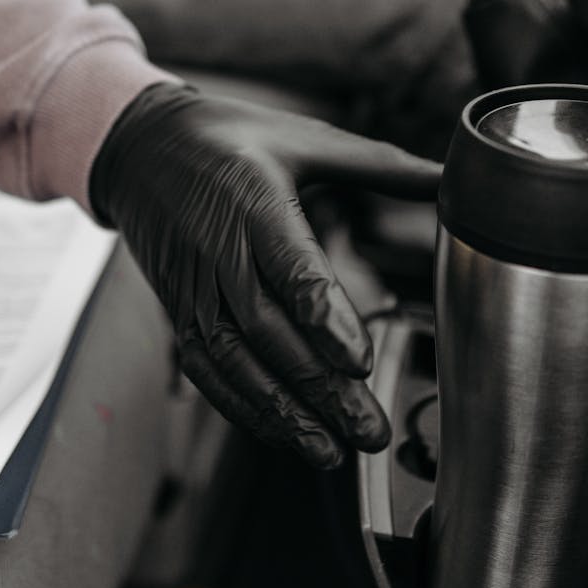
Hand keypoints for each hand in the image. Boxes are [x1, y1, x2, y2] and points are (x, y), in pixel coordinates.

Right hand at [90, 84, 441, 467]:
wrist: (139, 147)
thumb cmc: (226, 137)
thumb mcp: (302, 138)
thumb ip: (377, 164)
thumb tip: (449, 177)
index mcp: (253, 201)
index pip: (290, 269)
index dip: (324, 320)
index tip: (359, 362)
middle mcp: (218, 251)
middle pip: (267, 329)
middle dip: (318, 387)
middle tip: (367, 428)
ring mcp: (194, 286)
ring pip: (233, 359)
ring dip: (280, 410)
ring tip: (328, 450)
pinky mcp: (179, 310)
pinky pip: (205, 366)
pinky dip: (240, 404)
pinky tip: (279, 432)